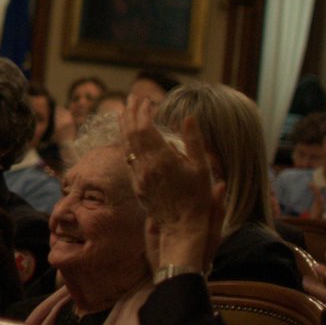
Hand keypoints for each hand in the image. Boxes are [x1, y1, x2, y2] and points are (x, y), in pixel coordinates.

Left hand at [122, 96, 221, 268]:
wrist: (182, 226)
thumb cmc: (197, 197)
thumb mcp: (201, 167)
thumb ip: (193, 141)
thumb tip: (188, 117)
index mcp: (161, 159)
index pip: (145, 128)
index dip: (142, 112)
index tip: (145, 99)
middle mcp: (145, 165)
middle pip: (131, 133)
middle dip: (130, 113)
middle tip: (131, 98)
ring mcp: (138, 175)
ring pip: (126, 145)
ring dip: (124, 126)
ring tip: (124, 111)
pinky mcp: (136, 184)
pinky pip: (127, 158)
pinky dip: (125, 142)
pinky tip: (127, 137)